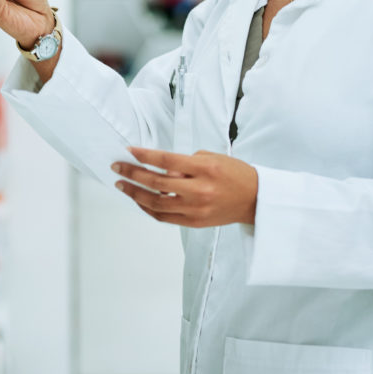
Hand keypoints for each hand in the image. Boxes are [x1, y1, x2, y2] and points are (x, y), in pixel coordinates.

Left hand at [112, 147, 258, 226]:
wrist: (255, 199)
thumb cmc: (234, 174)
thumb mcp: (211, 158)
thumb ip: (185, 163)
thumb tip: (160, 167)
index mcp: (205, 169)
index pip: (166, 160)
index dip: (144, 155)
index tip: (128, 151)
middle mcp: (199, 190)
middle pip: (156, 182)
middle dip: (132, 174)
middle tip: (117, 167)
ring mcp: (195, 209)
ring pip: (155, 203)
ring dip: (134, 193)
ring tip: (121, 184)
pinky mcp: (193, 222)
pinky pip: (163, 217)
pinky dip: (147, 208)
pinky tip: (138, 198)